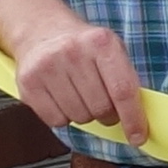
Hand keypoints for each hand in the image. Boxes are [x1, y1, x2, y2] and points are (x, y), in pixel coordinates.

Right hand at [0, 0, 144, 145]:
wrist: (41, 30)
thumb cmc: (83, 47)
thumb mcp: (111, 50)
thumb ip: (126, 81)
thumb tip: (139, 121)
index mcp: (101, 43)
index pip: (122, 90)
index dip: (133, 118)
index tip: (138, 137)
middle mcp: (73, 53)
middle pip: (101, 108)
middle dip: (107, 114)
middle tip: (102, 102)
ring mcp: (47, 67)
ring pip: (79, 117)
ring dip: (84, 114)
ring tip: (79, 93)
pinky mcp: (28, 83)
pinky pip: (56, 121)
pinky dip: (63, 116)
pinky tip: (61, 97)